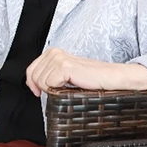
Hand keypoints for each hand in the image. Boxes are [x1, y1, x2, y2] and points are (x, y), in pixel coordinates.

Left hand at [25, 48, 146, 95]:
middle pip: (33, 75)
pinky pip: (49, 83)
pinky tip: (69, 89)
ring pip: (40, 80)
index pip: (31, 69)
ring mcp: (61, 59)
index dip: (32, 83)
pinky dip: (56, 90)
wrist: (114, 80)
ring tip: (67, 89)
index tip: (39, 92)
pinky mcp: (66, 67)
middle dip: (41, 88)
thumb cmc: (94, 81)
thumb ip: (53, 76)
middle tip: (57, 92)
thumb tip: (36, 87)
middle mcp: (56, 53)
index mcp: (55, 54)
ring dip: (51, 89)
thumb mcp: (68, 77)